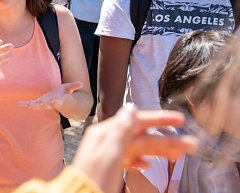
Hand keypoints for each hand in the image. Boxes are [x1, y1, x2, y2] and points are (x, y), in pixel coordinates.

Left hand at [18, 82, 81, 110]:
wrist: (59, 102)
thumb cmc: (64, 94)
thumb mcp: (69, 89)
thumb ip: (73, 86)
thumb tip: (81, 83)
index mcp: (58, 101)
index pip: (57, 102)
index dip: (55, 102)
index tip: (53, 100)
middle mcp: (50, 104)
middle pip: (46, 106)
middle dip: (43, 104)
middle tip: (40, 102)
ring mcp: (43, 104)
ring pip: (37, 107)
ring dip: (32, 106)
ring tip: (27, 104)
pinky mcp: (38, 103)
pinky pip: (31, 104)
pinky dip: (25, 104)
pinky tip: (19, 103)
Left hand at [72, 105, 197, 192]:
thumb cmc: (95, 178)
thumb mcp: (110, 153)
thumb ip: (121, 131)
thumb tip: (131, 108)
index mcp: (104, 133)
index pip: (136, 121)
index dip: (159, 119)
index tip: (180, 119)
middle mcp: (106, 141)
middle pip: (141, 137)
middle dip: (166, 140)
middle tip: (190, 143)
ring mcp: (107, 155)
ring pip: (138, 148)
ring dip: (159, 150)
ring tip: (179, 155)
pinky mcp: (109, 168)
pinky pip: (128, 160)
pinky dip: (141, 161)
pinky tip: (149, 165)